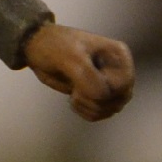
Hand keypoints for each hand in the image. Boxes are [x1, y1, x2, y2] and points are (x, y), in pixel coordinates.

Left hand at [19, 22, 134, 120]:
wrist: (38, 49)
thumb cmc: (55, 46)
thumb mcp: (70, 57)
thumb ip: (86, 75)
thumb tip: (102, 95)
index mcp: (119, 56)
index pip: (123, 85)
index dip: (103, 91)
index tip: (81, 83)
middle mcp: (119, 71)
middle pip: (119, 100)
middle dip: (95, 101)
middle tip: (76, 90)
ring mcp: (109, 84)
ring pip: (111, 109)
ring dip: (89, 107)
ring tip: (74, 94)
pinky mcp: (98, 96)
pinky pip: (100, 114)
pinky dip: (86, 112)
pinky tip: (73, 101)